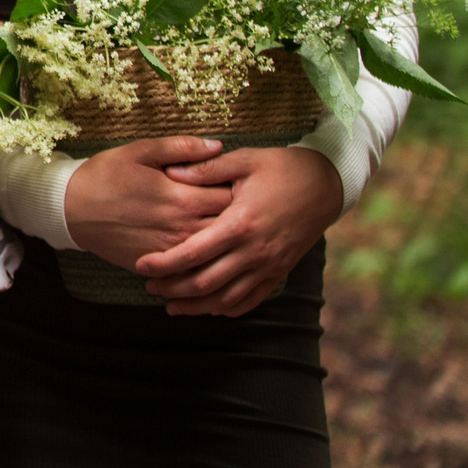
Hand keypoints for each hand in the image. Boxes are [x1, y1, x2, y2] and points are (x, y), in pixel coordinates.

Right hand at [62, 135, 232, 288]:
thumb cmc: (105, 176)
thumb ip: (182, 148)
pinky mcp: (163, 266)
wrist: (70, 210)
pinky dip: (206, 259)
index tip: (239, 182)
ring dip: (226, 239)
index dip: (241, 188)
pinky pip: (196, 268)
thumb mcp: (139, 151)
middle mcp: (184, 229)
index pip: (234, 196)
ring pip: (218, 251)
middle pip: (233, 227)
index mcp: (184, 198)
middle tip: (239, 204)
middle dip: (240, 215)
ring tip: (227, 227)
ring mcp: (174, 251)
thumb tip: (219, 146)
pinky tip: (206, 249)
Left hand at [134, 146, 342, 316]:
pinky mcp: (280, 271)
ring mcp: (269, 265)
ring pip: (228, 298)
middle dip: (174, 289)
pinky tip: (210, 308)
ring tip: (172, 306)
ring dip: (198, 305)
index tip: (141, 267)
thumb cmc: (282, 168)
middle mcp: (255, 251)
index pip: (194, 253)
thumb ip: (206, 168)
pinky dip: (229, 307)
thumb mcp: (244, 159)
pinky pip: (253, 299)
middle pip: (207, 282)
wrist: (326, 184)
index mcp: (240, 223)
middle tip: (149, 287)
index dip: (164, 263)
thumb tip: (171, 172)